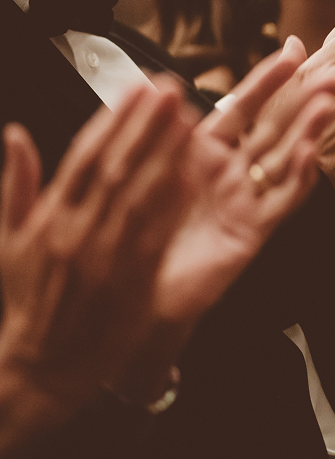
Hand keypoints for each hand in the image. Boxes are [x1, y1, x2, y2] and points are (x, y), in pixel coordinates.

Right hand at [0, 81, 197, 432]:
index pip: (84, 156)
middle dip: (147, 125)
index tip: (137, 89)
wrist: (41, 368)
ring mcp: (107, 254)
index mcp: (49, 217)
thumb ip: (15, 185)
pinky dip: (173, 200)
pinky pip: (157, 233)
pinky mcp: (133, 278)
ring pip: (141, 193)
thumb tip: (16, 135)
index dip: (113, 120)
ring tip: (189, 118)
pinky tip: (191, 172)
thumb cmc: (28, 304)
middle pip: (118, 166)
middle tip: (171, 89)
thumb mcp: (6, 243)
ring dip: (167, 152)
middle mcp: (78, 230)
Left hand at [150, 39, 334, 329]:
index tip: (292, 49)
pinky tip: (309, 153)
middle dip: (305, 98)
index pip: (243, 104)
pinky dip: (298, 176)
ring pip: (286, 157)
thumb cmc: (134, 230)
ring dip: (309, 130)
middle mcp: (232, 172)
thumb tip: (158, 84)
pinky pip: (282, 200)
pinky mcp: (253, 229)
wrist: (131, 289)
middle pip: (276, 126)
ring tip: (328, 103)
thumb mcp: (139, 168)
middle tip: (333, 74)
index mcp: (204, 151)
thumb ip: (153, 131)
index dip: (268, 77)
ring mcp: (246, 199)